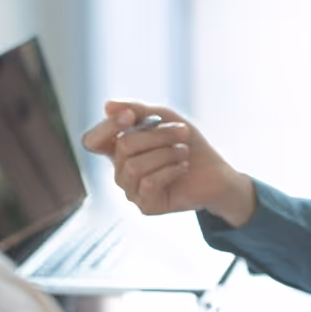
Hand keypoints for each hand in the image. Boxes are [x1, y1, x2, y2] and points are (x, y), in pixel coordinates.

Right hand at [82, 100, 255, 224]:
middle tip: (183, 132)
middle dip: (158, 135)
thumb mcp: (164, 118)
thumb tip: (107, 105)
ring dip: (167, 153)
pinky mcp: (146, 206)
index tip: (130, 116)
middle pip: (124, 146)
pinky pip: (149, 183)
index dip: (107, 127)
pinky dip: (171, 170)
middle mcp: (120, 171)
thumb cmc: (187, 144)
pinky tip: (183, 167)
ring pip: (136, 166)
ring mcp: (131, 191)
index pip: (94, 140)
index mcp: (119, 149)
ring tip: (184, 152)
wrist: (216, 173)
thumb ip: (136, 110)